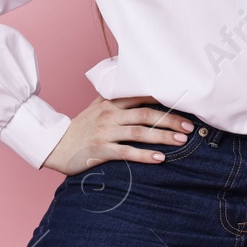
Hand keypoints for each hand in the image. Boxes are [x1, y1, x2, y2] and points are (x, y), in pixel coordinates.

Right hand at [41, 95, 195, 176]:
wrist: (57, 146)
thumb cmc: (80, 127)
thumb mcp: (96, 107)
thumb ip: (115, 98)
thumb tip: (138, 88)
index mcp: (110, 102)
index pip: (141, 96)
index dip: (164, 100)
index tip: (184, 104)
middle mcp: (109, 115)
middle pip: (146, 114)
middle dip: (170, 120)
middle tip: (189, 126)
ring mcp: (105, 132)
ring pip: (140, 133)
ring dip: (163, 136)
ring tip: (181, 140)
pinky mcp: (100, 150)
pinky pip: (127, 152)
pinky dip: (145, 155)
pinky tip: (160, 158)